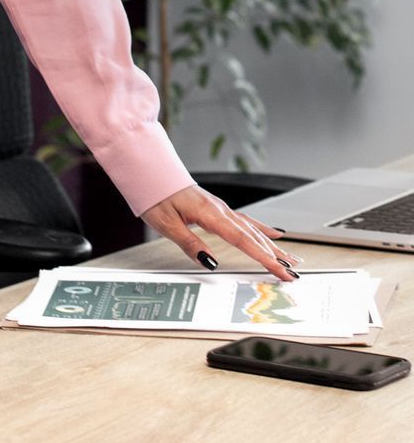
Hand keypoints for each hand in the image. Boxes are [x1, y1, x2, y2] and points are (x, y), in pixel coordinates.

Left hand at [142, 184, 301, 282]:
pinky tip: (274, 233)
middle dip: (274, 255)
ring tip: (290, 258)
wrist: (148, 170)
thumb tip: (210, 262)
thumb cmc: (154, 195)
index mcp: (209, 213)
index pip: (242, 240)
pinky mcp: (216, 206)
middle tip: (293, 272)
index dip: (264, 258)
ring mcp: (219, 206)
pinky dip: (260, 228)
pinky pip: (244, 219)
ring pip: (251, 228)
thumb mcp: (166, 223)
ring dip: (272, 244)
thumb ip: (189, 243)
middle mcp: (218, 208)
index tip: (280, 271)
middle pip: (252, 235)